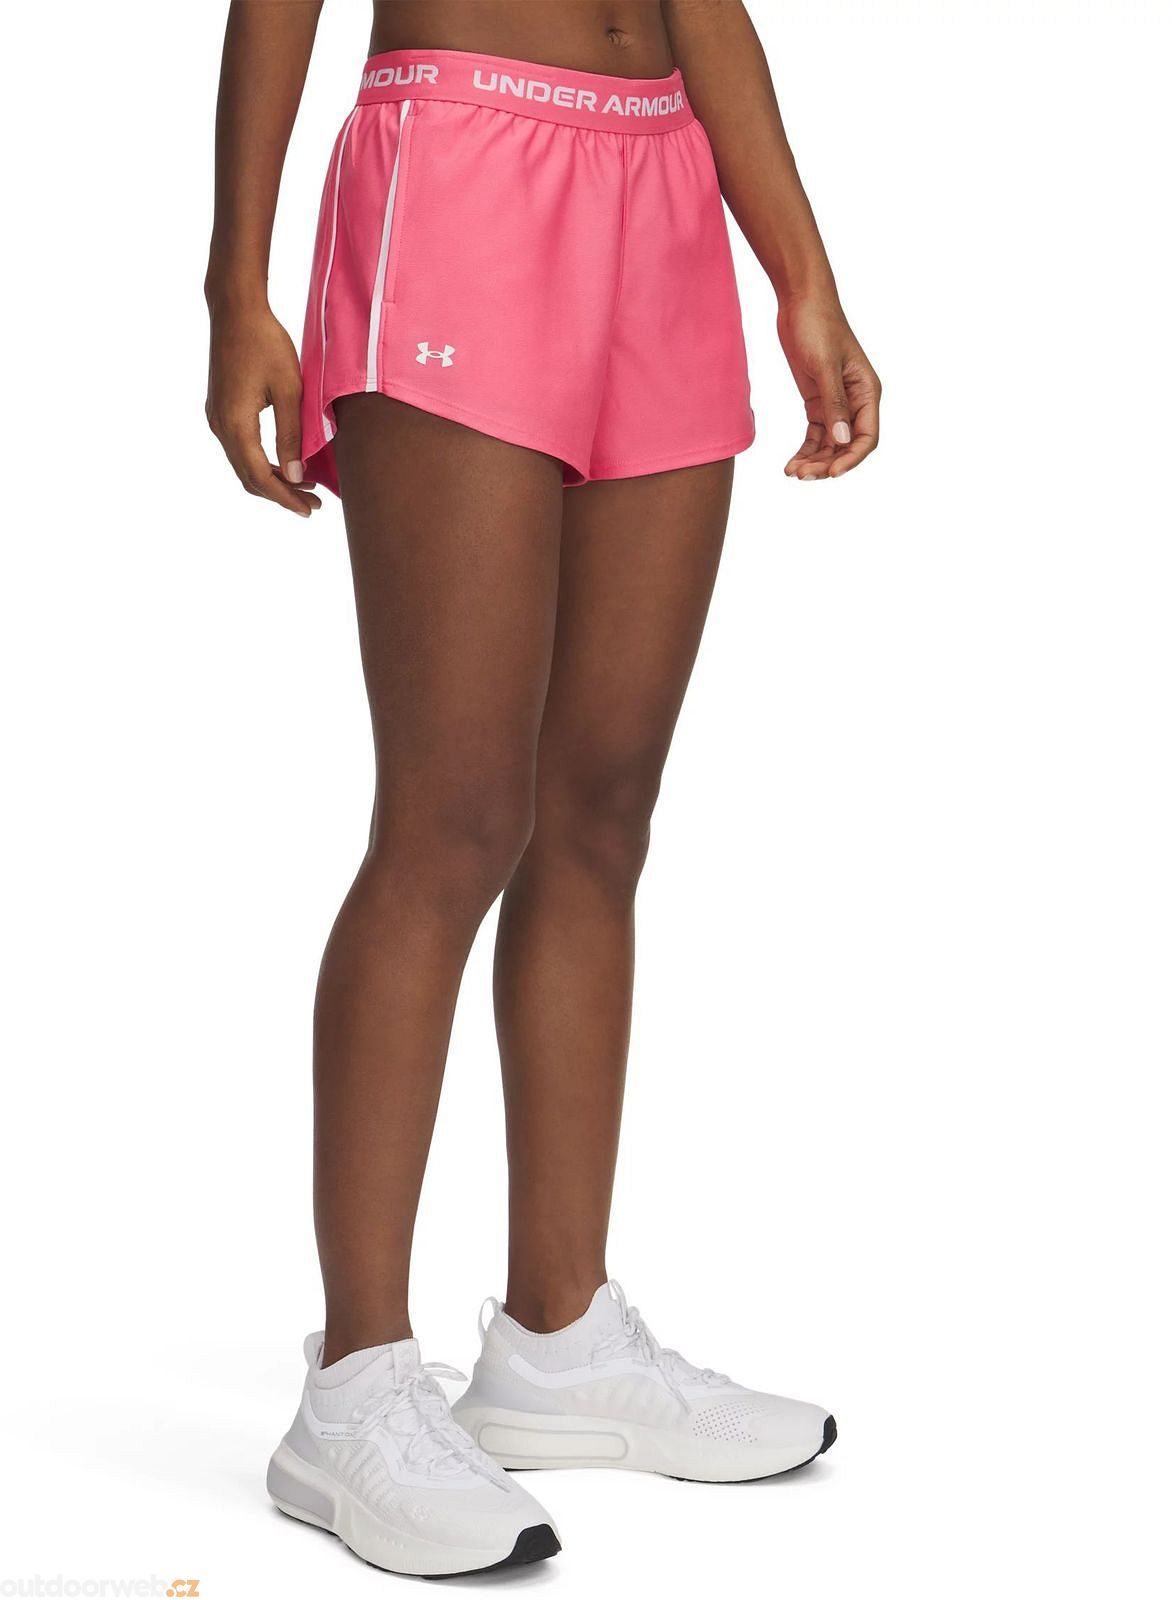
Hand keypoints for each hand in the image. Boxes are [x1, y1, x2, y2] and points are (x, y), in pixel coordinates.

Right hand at [206, 304, 321, 516]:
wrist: (235, 310)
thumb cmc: (265, 343)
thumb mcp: (289, 390)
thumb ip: (292, 436)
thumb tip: (297, 477)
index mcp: (236, 424)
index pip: (260, 477)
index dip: (286, 498)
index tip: (310, 509)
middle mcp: (220, 426)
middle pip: (249, 478)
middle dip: (281, 495)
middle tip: (312, 504)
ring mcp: (217, 418)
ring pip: (243, 465)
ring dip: (272, 480)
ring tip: (303, 488)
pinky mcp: (220, 410)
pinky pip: (240, 449)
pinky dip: (262, 463)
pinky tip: (285, 463)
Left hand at [777, 297, 880, 479]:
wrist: (800, 301)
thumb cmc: (818, 325)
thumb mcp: (825, 365)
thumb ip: (834, 403)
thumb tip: (842, 440)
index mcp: (867, 392)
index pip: (866, 437)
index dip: (851, 458)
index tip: (831, 472)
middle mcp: (855, 401)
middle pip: (846, 446)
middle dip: (826, 463)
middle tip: (802, 475)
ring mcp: (836, 403)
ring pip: (830, 444)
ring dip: (814, 461)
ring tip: (793, 472)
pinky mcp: (817, 401)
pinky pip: (815, 434)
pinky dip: (805, 450)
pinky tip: (791, 463)